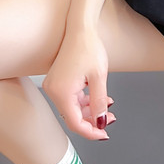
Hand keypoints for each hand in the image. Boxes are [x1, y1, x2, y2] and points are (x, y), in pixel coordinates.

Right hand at [42, 23, 115, 141]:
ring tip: (108, 107)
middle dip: (93, 120)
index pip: (75, 123)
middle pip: (73, 116)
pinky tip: (99, 98)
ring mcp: (54, 85)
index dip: (91, 132)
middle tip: (110, 119)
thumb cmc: (88, 48)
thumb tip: (99, 122)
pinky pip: (71, 98)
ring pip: (73, 108)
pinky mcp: (58, 81)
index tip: (104, 134)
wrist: (81, 29)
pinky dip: (85, 101)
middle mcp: (53, 90)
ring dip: (90, 110)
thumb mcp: (99, 77)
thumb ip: (99, 102)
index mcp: (61, 92)